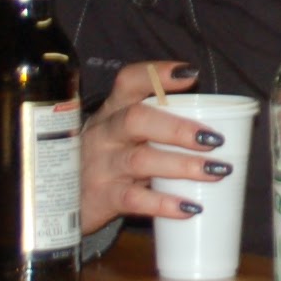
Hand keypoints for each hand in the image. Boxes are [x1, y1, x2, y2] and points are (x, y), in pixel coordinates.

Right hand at [77, 61, 228, 231]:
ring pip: (140, 160)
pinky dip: (164, 204)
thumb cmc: (110, 162)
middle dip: (177, 128)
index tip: (190, 73)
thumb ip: (158, 127)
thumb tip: (218, 124)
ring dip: (182, 165)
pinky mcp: (101, 198)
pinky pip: (133, 200)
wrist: (62, 202)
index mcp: (113, 111)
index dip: (157, 74)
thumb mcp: (125, 137)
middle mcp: (104, 133)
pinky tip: (190, 207)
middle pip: (136, 119)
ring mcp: (100, 166)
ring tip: (216, 171)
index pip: (129, 81)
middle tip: (213, 139)